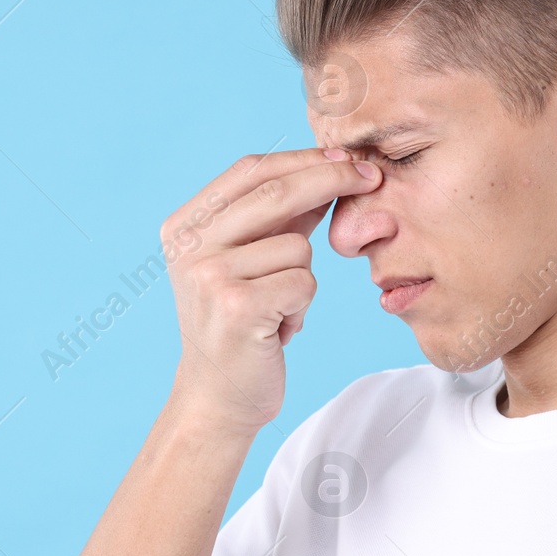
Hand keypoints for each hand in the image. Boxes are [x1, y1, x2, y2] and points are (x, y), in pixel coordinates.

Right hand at [161, 147, 379, 437]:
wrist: (218, 397)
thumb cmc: (243, 325)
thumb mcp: (252, 260)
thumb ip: (280, 216)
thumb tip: (334, 166)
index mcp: (184, 225)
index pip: (250, 170)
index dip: (304, 158)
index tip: (347, 158)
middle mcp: (188, 245)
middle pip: (276, 193)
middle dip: (331, 180)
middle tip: (372, 178)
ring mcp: (208, 275)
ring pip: (298, 247)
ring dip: (304, 280)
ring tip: (278, 310)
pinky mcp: (235, 306)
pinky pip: (303, 283)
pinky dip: (302, 308)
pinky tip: (278, 330)